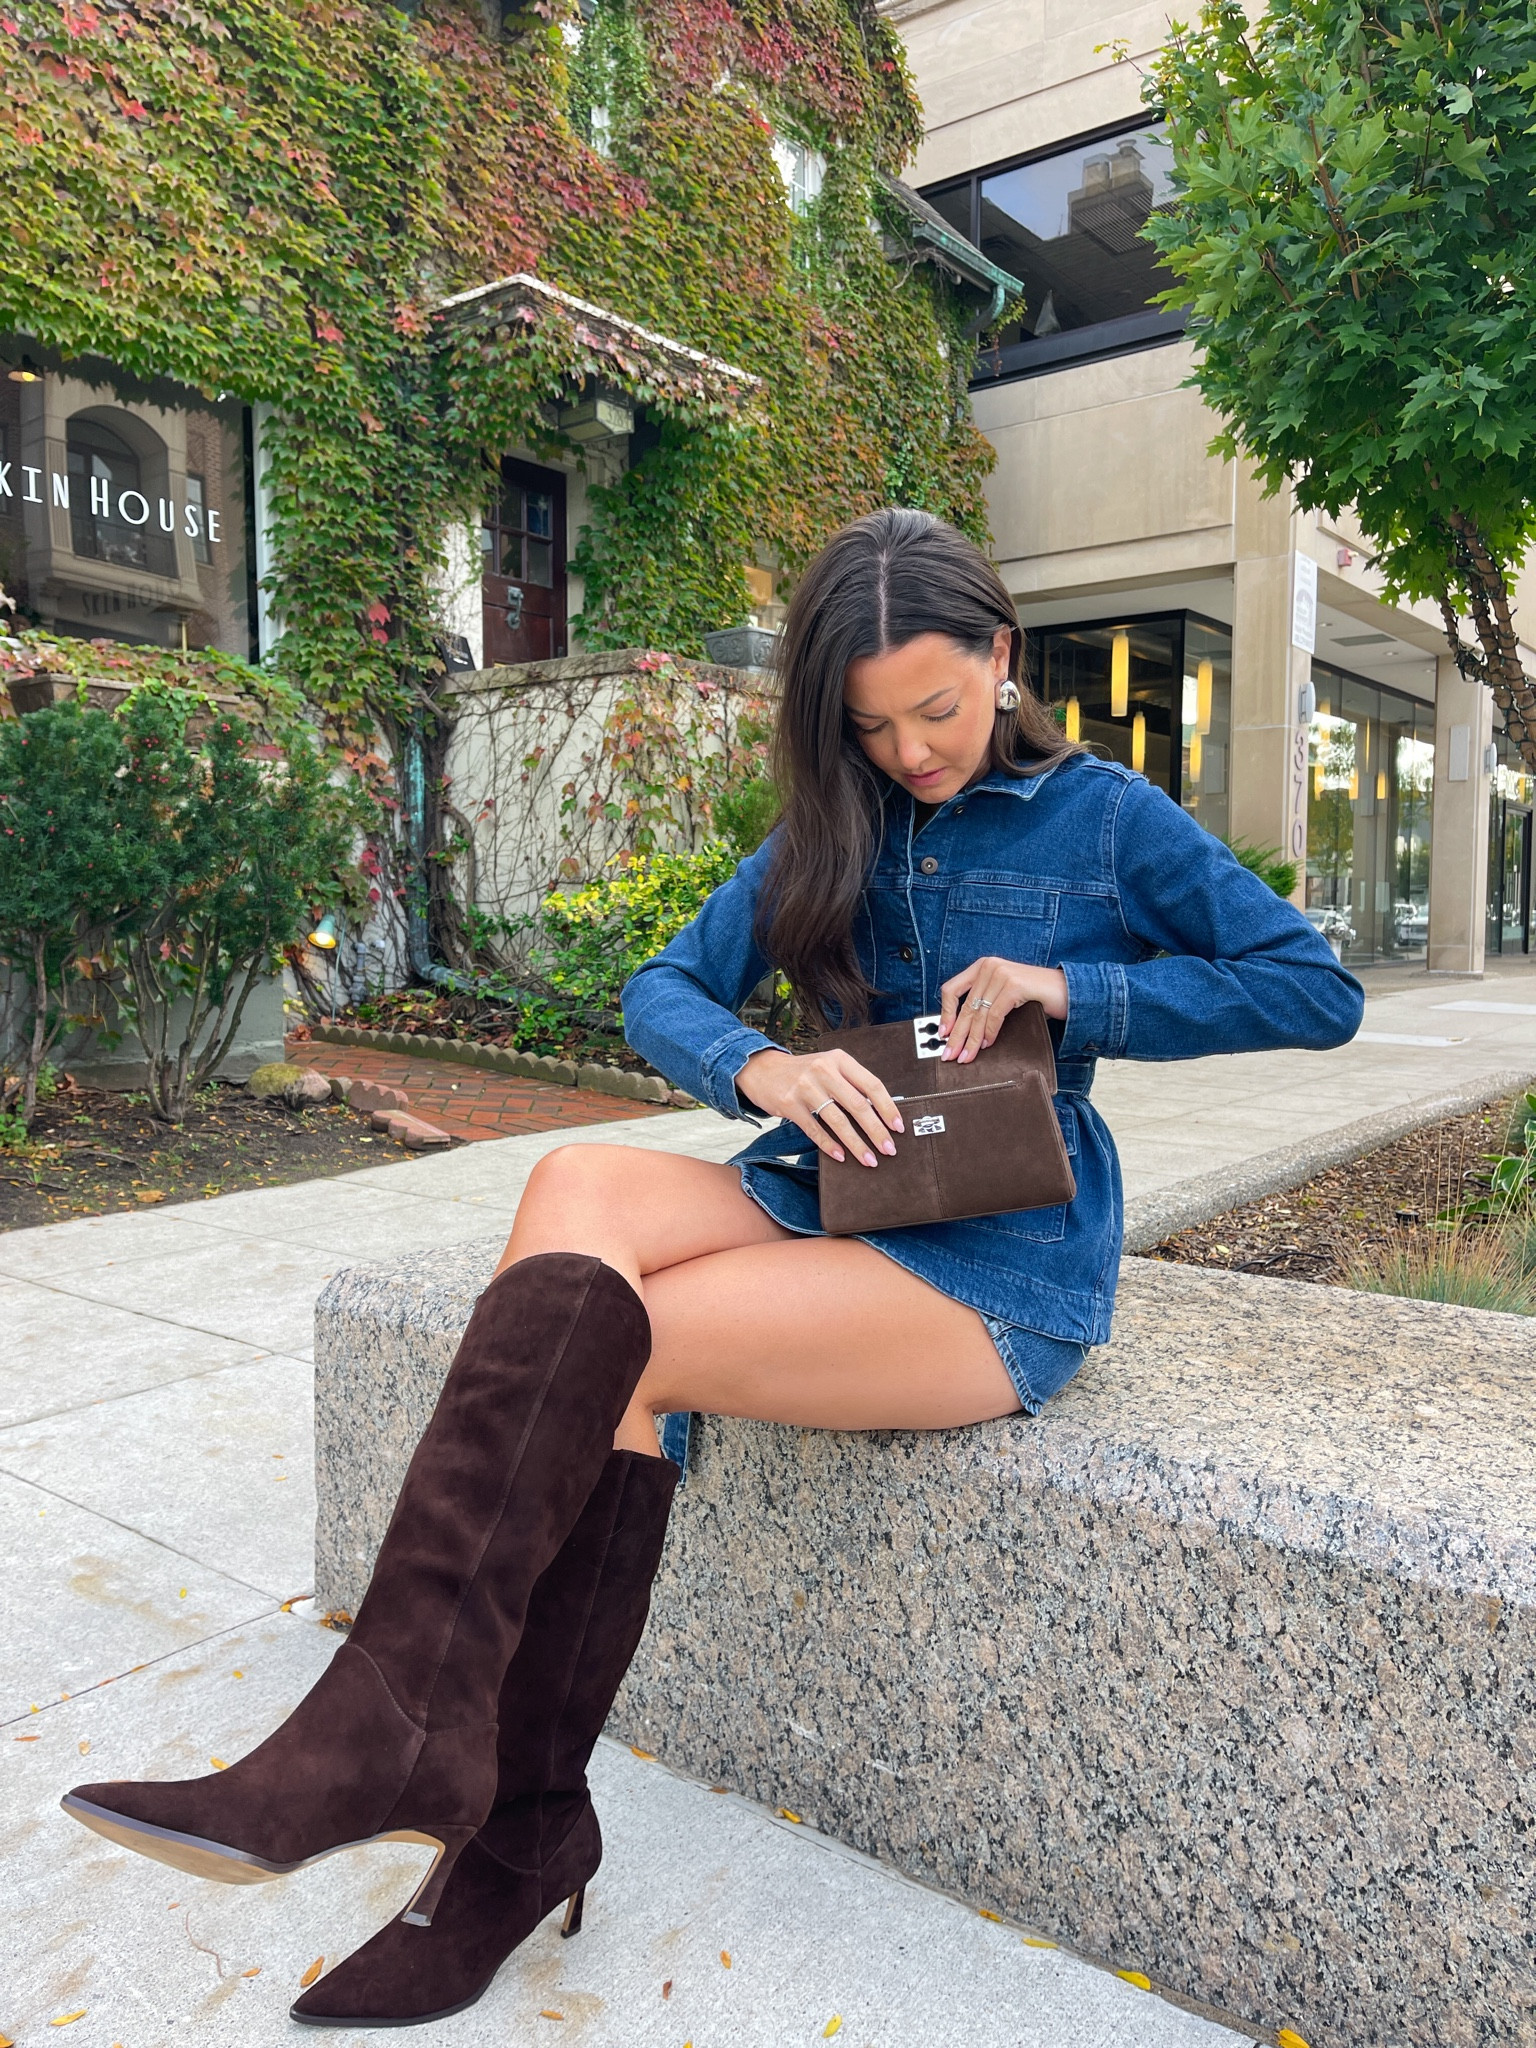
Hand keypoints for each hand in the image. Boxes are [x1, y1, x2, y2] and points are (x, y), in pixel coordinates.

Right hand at [736, 1046, 903, 1167]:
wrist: (763, 1070)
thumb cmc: (803, 1072)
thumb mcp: (829, 1067)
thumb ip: (851, 1084)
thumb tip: (881, 1114)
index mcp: (839, 1060)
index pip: (872, 1085)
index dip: (888, 1108)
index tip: (898, 1127)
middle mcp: (824, 1070)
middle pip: (857, 1105)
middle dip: (876, 1131)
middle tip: (889, 1149)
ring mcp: (805, 1087)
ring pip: (838, 1120)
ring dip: (856, 1144)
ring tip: (869, 1159)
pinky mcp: (789, 1104)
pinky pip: (814, 1129)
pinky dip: (829, 1145)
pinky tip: (841, 1156)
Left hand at [940, 957, 1067, 1063]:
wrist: (1067, 990)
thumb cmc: (1035, 995)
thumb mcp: (1002, 993)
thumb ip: (984, 1002)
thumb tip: (961, 1029)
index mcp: (982, 966)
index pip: (951, 989)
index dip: (945, 1014)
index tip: (942, 1034)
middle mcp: (990, 966)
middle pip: (965, 1006)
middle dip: (957, 1034)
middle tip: (950, 1054)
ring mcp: (1002, 974)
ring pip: (978, 1014)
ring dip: (971, 1039)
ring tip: (966, 1056)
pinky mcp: (1014, 986)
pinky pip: (995, 1015)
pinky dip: (989, 1032)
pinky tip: (986, 1044)